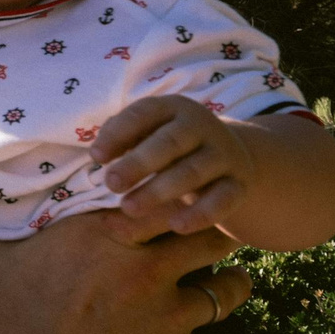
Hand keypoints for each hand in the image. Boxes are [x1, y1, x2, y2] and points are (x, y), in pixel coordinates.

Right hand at [0, 209, 272, 333]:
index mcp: (105, 236)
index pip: (159, 199)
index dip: (174, 194)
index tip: (179, 192)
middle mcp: (148, 271)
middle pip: (207, 237)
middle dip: (214, 233)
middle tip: (215, 232)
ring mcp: (170, 320)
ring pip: (228, 294)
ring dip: (235, 289)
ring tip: (237, 286)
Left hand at [94, 96, 260, 236]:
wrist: (231, 158)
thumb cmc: (171, 147)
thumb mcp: (149, 133)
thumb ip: (122, 137)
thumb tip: (97, 152)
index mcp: (173, 108)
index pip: (144, 113)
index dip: (118, 133)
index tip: (96, 157)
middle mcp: (201, 126)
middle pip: (169, 142)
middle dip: (138, 163)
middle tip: (111, 183)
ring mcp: (223, 154)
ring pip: (192, 172)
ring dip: (158, 191)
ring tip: (128, 207)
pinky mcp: (238, 184)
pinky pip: (222, 200)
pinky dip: (200, 214)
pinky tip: (176, 226)